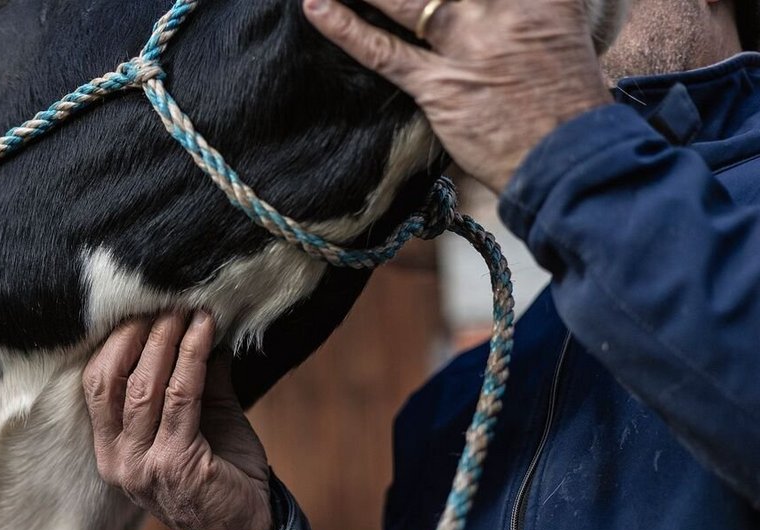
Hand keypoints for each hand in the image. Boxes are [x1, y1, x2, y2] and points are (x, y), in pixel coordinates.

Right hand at [83, 311, 272, 529]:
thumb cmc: (220, 475)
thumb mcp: (200, 421)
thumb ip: (193, 379)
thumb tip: (197, 323)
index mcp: (111, 450)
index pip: (96, 385)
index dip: (116, 342)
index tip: (141, 307)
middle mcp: (117, 460)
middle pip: (111, 381)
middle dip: (137, 334)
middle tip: (165, 299)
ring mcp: (142, 466)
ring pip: (144, 387)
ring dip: (166, 341)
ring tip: (185, 309)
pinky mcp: (174, 465)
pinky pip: (181, 398)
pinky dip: (192, 358)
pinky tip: (205, 333)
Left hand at [303, 0, 615, 193]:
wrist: (569, 159)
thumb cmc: (566, 99)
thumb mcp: (561, 28)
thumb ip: (522, 5)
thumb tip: (484, 3)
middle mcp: (500, 8)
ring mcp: (466, 45)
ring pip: (406, 0)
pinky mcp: (439, 86)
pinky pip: (382, 51)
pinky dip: (344, 28)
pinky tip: (316, 7)